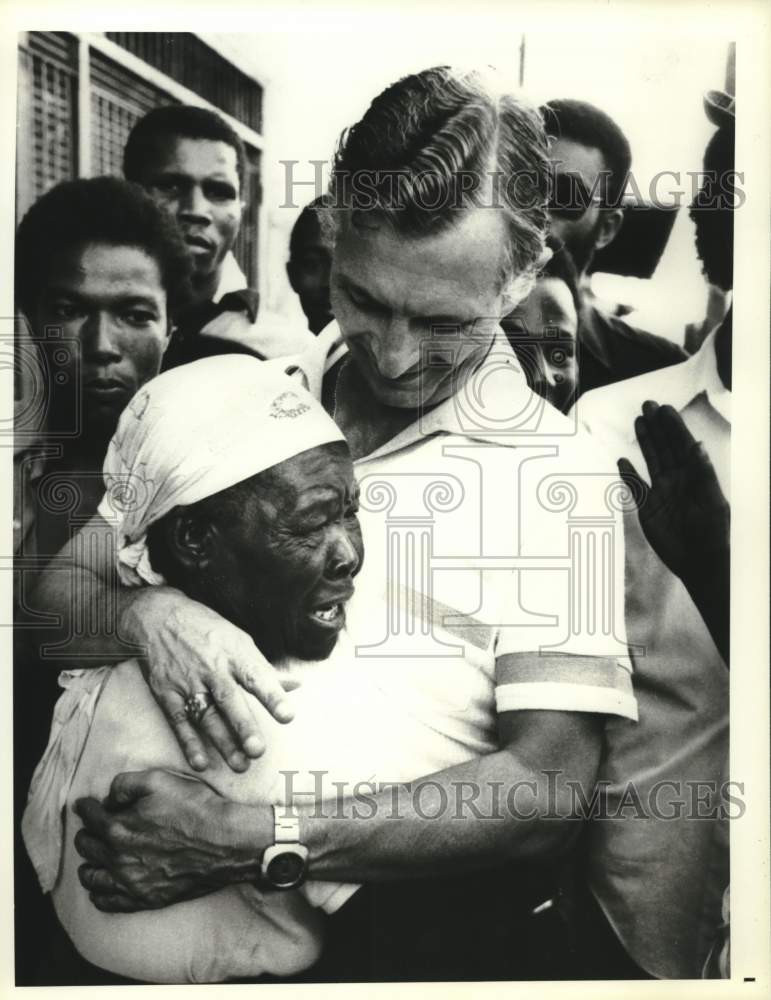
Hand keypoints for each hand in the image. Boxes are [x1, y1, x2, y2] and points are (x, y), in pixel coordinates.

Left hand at [74, 769, 265, 911]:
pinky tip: (104, 882)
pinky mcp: (144, 898)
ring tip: (96, 855)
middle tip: (94, 827)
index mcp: (118, 828)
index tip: (85, 805)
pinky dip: (99, 891)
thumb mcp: (159, 780)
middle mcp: (118, 858)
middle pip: (86, 846)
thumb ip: (124, 784)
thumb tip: (108, 798)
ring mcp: (130, 882)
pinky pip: (106, 902)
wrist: (226, 842)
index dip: (85, 807)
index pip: (88, 817)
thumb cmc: (195, 807)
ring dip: (89, 862)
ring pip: (90, 876)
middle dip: (86, 833)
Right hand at [121, 588, 296, 772]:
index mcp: (235, 653)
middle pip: (229, 700)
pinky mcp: (167, 692)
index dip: (273, 696)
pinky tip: (201, 763)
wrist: (158, 617)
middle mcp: (213, 668)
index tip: (288, 715)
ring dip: (222, 742)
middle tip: (258, 750)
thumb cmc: (207, 630)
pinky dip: (189, 742)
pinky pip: (179, 721)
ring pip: (206, 715)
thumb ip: (264, 669)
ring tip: (240, 764)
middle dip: (244, 726)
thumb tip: (295, 685)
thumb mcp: (239, 640)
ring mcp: (188, 681)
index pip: (257, 676)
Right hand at [617, 401, 729, 584]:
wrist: (701, 563)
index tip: (664, 409)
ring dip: (645, 442)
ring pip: (651, 461)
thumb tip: (697, 445)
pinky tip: (622, 460)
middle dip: (657, 426)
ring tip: (638, 422)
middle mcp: (678, 480)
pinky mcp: (648, 508)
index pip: (683, 445)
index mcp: (695, 475)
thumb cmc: (714, 533)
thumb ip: (704, 473)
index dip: (674, 426)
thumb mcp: (712, 501)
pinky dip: (628, 474)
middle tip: (648, 405)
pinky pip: (635, 487)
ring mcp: (662, 493)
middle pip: (665, 447)